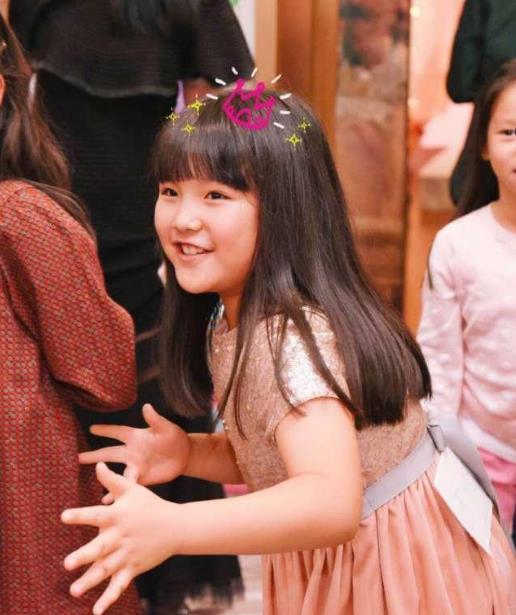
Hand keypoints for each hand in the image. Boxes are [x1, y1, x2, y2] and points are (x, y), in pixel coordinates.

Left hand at [62, 463, 179, 614]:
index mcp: (118, 516)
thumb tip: (97, 466)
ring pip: (107, 569)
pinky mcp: (133, 568)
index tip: (63, 516)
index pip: (97, 515)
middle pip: (101, 547)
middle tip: (67, 564)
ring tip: (74, 590)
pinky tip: (96, 611)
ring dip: (91, 581)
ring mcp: (128, 554)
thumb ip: (112, 480)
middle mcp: (121, 537)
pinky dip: (109, 598)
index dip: (80, 515)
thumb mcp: (133, 490)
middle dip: (84, 556)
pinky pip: (120, 585)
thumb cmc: (150, 505)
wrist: (176, 526)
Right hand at [79, 404, 190, 491]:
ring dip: (104, 477)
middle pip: (110, 453)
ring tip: (89, 484)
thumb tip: (147, 406)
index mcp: (136, 436)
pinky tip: (107, 501)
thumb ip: (155, 419)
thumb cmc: (174, 437)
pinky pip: (126, 486)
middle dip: (95, 455)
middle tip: (78, 458)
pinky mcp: (141, 478)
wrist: (184, 455)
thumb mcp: (165, 427)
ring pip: (115, 472)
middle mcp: (132, 451)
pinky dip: (116, 492)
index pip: (117, 432)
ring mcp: (135, 466)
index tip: (91, 428)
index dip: (106, 430)